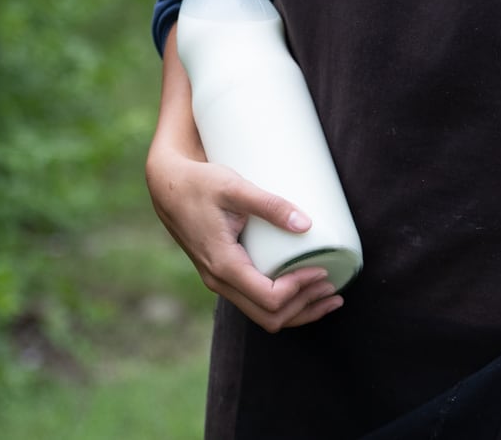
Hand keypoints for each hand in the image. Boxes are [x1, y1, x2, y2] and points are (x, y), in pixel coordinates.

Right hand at [145, 143, 343, 332]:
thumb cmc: (199, 183)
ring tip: (328, 297)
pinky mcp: (224, 274)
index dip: (301, 290)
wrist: (166, 186)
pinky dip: (283, 304)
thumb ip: (269, 204)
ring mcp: (220, 281)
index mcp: (223, 265)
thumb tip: (307, 224)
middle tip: (334, 288)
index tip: (322, 270)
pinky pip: (255, 302)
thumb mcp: (234, 187)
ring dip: (298, 311)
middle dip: (306, 308)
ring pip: (263, 315)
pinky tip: (302, 290)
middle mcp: (220, 281)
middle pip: (270, 317)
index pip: (270, 298)